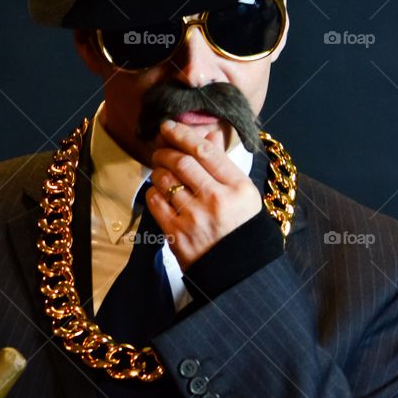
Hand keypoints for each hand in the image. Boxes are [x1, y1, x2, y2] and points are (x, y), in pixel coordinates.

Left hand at [147, 118, 262, 270]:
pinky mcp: (177, 234)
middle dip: (165, 151)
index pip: (205, 151)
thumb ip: (223, 164)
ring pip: (165, 180)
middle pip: (181, 162)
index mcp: (238, 187)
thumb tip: (207, 134)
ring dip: (158, 171)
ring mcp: (195, 217)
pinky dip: (153, 192)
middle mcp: (216, 200)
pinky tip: (159, 193)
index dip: (183, 134)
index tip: (169, 127)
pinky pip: (155, 202)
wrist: (239, 270)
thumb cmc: (241, 228)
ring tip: (161, 172)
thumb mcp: (243, 194)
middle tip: (160, 150)